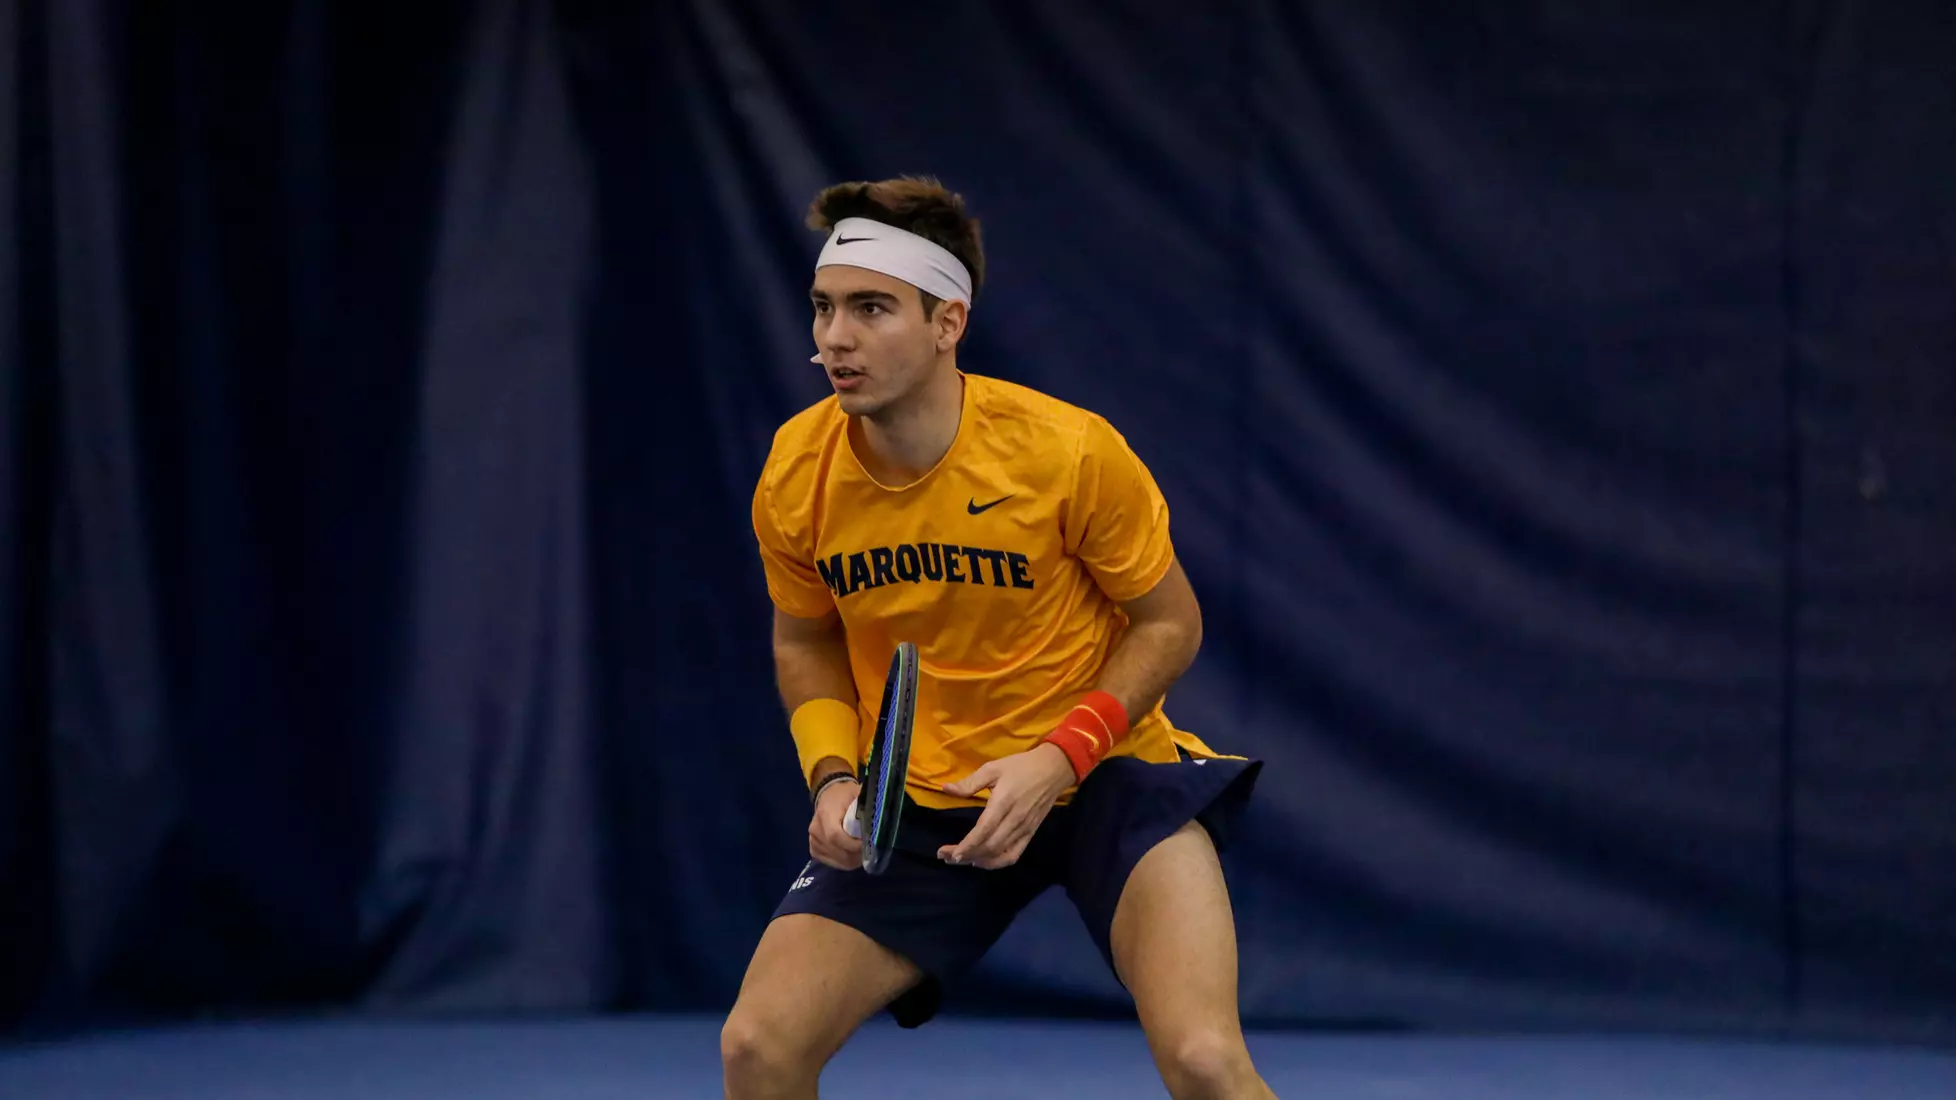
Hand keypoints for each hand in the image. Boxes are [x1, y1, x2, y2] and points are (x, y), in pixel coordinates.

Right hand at [808, 778, 862, 869]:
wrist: (829, 795)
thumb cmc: (845, 794)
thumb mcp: (857, 794)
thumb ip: (867, 809)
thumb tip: (880, 824)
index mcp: (826, 814)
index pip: (835, 836)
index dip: (853, 845)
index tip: (868, 844)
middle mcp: (816, 830)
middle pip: (838, 851)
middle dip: (857, 855)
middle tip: (871, 850)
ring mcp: (813, 841)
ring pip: (836, 860)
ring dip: (852, 860)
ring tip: (863, 852)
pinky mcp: (814, 849)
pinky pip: (831, 862)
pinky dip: (844, 862)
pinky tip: (853, 854)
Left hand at [938, 743, 1075, 868]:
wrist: (1053, 769)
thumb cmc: (1020, 767)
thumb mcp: (992, 768)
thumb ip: (969, 783)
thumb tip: (945, 789)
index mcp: (1003, 803)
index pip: (983, 831)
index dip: (966, 846)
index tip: (949, 853)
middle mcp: (1014, 820)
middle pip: (989, 847)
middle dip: (966, 855)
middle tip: (946, 857)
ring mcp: (1024, 829)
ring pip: (1000, 854)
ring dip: (979, 861)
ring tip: (961, 860)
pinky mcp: (1030, 833)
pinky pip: (1014, 855)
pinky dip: (998, 863)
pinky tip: (983, 861)